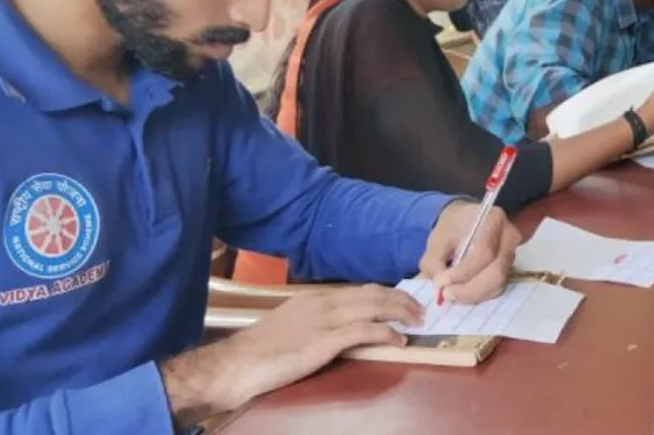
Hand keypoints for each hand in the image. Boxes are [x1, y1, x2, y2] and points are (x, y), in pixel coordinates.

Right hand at [162, 285, 422, 422]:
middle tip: (419, 309)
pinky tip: (399, 339)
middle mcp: (322, 302)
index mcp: (314, 298)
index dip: (385, 294)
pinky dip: (386, 332)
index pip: (359, 289)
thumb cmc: (259, 352)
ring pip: (372, 306)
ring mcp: (324, 320)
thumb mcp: (291, 327)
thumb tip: (341, 330)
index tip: (402, 300)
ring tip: (416, 320)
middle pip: (371, 293)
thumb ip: (316, 323)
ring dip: (399, 312)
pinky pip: (364, 331)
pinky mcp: (324, 341)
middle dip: (399, 299)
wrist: (235, 364)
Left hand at [419, 201, 520, 303]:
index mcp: (493, 220)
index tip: (441, 282)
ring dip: (473, 295)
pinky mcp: (509, 269)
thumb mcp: (437, 237)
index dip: (463, 272)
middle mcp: (509, 237)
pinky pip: (497, 288)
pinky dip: (478, 295)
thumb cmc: (453, 226)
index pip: (484, 252)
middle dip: (469, 289)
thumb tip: (439, 286)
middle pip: (496, 272)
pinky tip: (462, 294)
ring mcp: (512, 254)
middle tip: (446, 295)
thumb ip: (434, 261)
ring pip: (498, 284)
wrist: (467, 221)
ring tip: (451, 295)